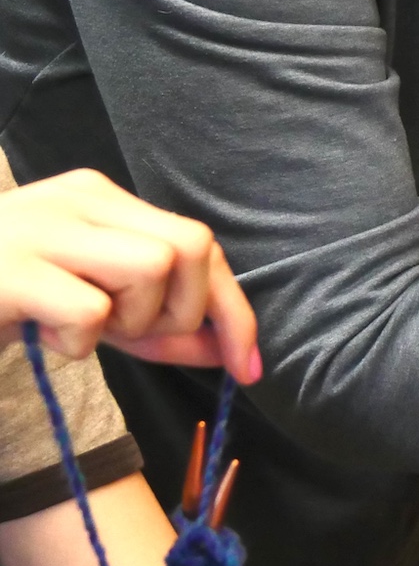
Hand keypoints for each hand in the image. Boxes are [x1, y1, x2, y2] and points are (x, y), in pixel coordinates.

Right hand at [0, 170, 259, 382]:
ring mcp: (40, 228)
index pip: (200, 243)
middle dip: (185, 312)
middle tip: (131, 339)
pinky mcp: (8, 271)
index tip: (248, 366)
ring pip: (153, 267)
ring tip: (80, 331)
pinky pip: (90, 308)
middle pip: (191, 246)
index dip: (233, 308)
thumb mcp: (92, 308)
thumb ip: (159, 326)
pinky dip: (81, 341)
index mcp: (100, 200)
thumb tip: (234, 353)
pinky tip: (43, 336)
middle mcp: (77, 199)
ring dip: (133, 322)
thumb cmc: (3, 301)